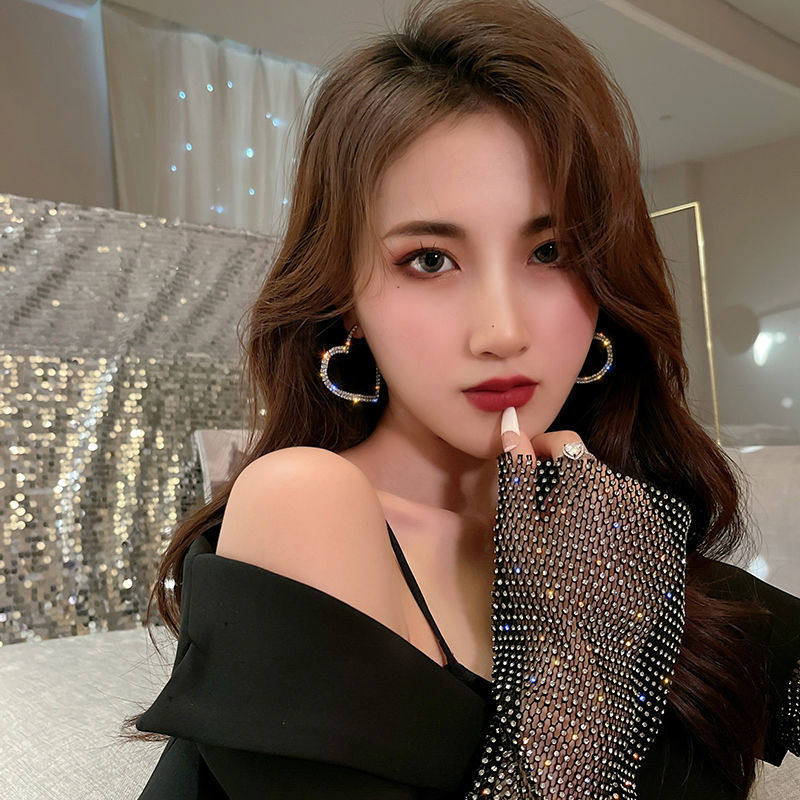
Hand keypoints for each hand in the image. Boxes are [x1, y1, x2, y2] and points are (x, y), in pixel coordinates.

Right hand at [462, 406, 690, 799]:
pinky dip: (607, 529)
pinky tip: (588, 560)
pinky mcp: (661, 555)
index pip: (564, 441)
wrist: (580, 657)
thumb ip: (514, 469)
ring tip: (561, 539)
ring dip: (585, 503)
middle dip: (561, 478)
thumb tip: (510, 422)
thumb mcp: (515, 525)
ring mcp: (651, 526)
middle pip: (589, 468)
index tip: (519, 467)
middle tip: (536, 512)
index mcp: (593, 480)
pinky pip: (629, 525)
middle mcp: (630, 494)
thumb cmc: (537, 587)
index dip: (537, 448)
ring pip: (610, 496)